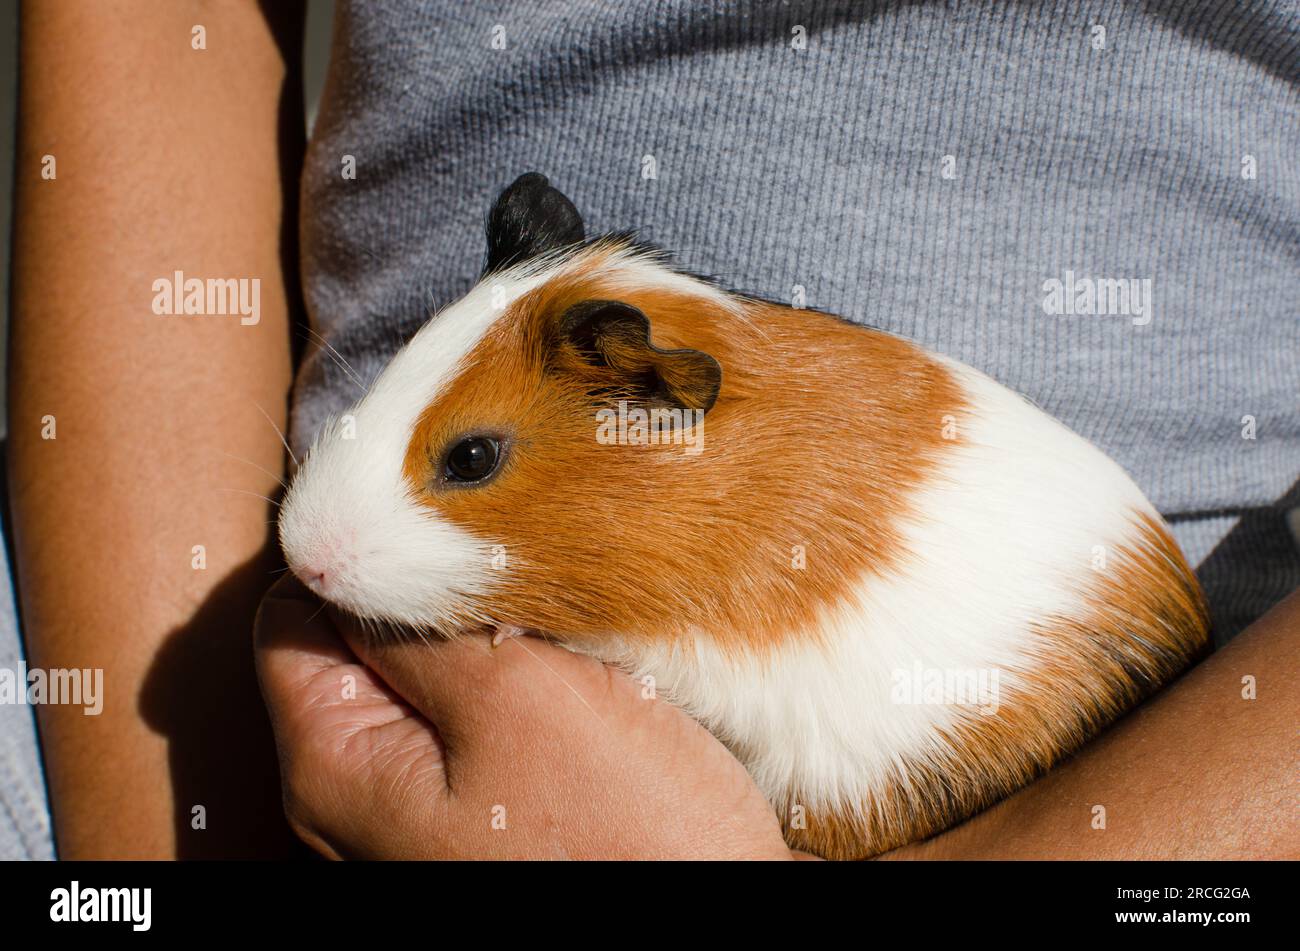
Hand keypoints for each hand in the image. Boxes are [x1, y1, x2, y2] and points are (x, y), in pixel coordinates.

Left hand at [254, 576, 796, 859]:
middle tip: (526, 592)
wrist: (720, 915)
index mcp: (337, 768)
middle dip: (438, 601)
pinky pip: (478, 721)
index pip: (294, 615)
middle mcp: (362, 798)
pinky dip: (519, 687)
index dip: (364, 554)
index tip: (446, 531)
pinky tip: (580, 691)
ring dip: (491, 643)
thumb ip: (413, 622)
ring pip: (429, 679)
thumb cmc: (626, 832)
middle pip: (362, 647)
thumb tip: (348, 553)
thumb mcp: (514, 697)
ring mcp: (422, 812)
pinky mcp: (485, 816)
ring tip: (565, 649)